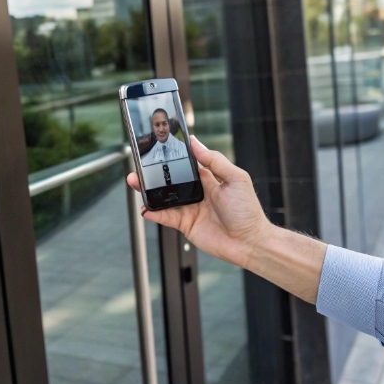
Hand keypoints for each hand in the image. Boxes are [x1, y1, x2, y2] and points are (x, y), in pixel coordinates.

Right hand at [127, 136, 271, 268]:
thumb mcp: (235, 178)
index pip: (185, 164)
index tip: (156, 148)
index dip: (172, 157)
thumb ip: (214, 160)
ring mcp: (190, 208)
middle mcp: (197, 192)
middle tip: (139, 167)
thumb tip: (195, 142)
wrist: (248, 242)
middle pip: (170, 180)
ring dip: (149, 191)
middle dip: (153, 174)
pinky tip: (145, 208)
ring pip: (164, 197)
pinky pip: (165, 217)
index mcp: (209, 178)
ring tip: (135, 182)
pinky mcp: (185, 224)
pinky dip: (154, 213)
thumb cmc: (247, 210)